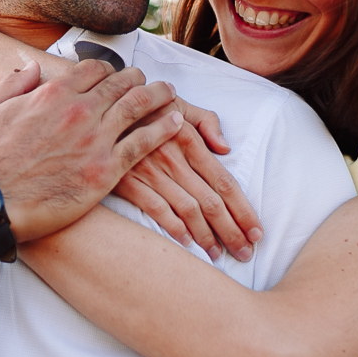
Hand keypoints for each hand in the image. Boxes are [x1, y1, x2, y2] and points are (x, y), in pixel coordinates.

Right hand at [0, 59, 179, 241]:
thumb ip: (14, 83)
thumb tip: (32, 66)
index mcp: (52, 93)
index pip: (94, 69)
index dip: (108, 68)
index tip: (114, 74)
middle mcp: (79, 110)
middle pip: (121, 83)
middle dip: (137, 78)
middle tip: (147, 80)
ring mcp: (95, 139)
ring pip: (138, 106)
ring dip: (158, 95)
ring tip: (170, 93)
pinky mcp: (105, 170)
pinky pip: (144, 142)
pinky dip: (164, 128)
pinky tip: (176, 122)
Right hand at [113, 99, 263, 261]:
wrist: (100, 105)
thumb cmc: (145, 105)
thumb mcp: (178, 102)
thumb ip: (206, 121)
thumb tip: (226, 148)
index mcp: (189, 138)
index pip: (225, 182)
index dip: (244, 210)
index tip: (257, 231)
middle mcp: (173, 158)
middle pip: (211, 202)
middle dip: (232, 231)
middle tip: (246, 252)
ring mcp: (150, 171)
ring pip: (187, 209)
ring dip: (206, 236)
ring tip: (219, 254)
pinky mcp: (127, 181)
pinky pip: (155, 208)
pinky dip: (172, 227)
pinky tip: (186, 243)